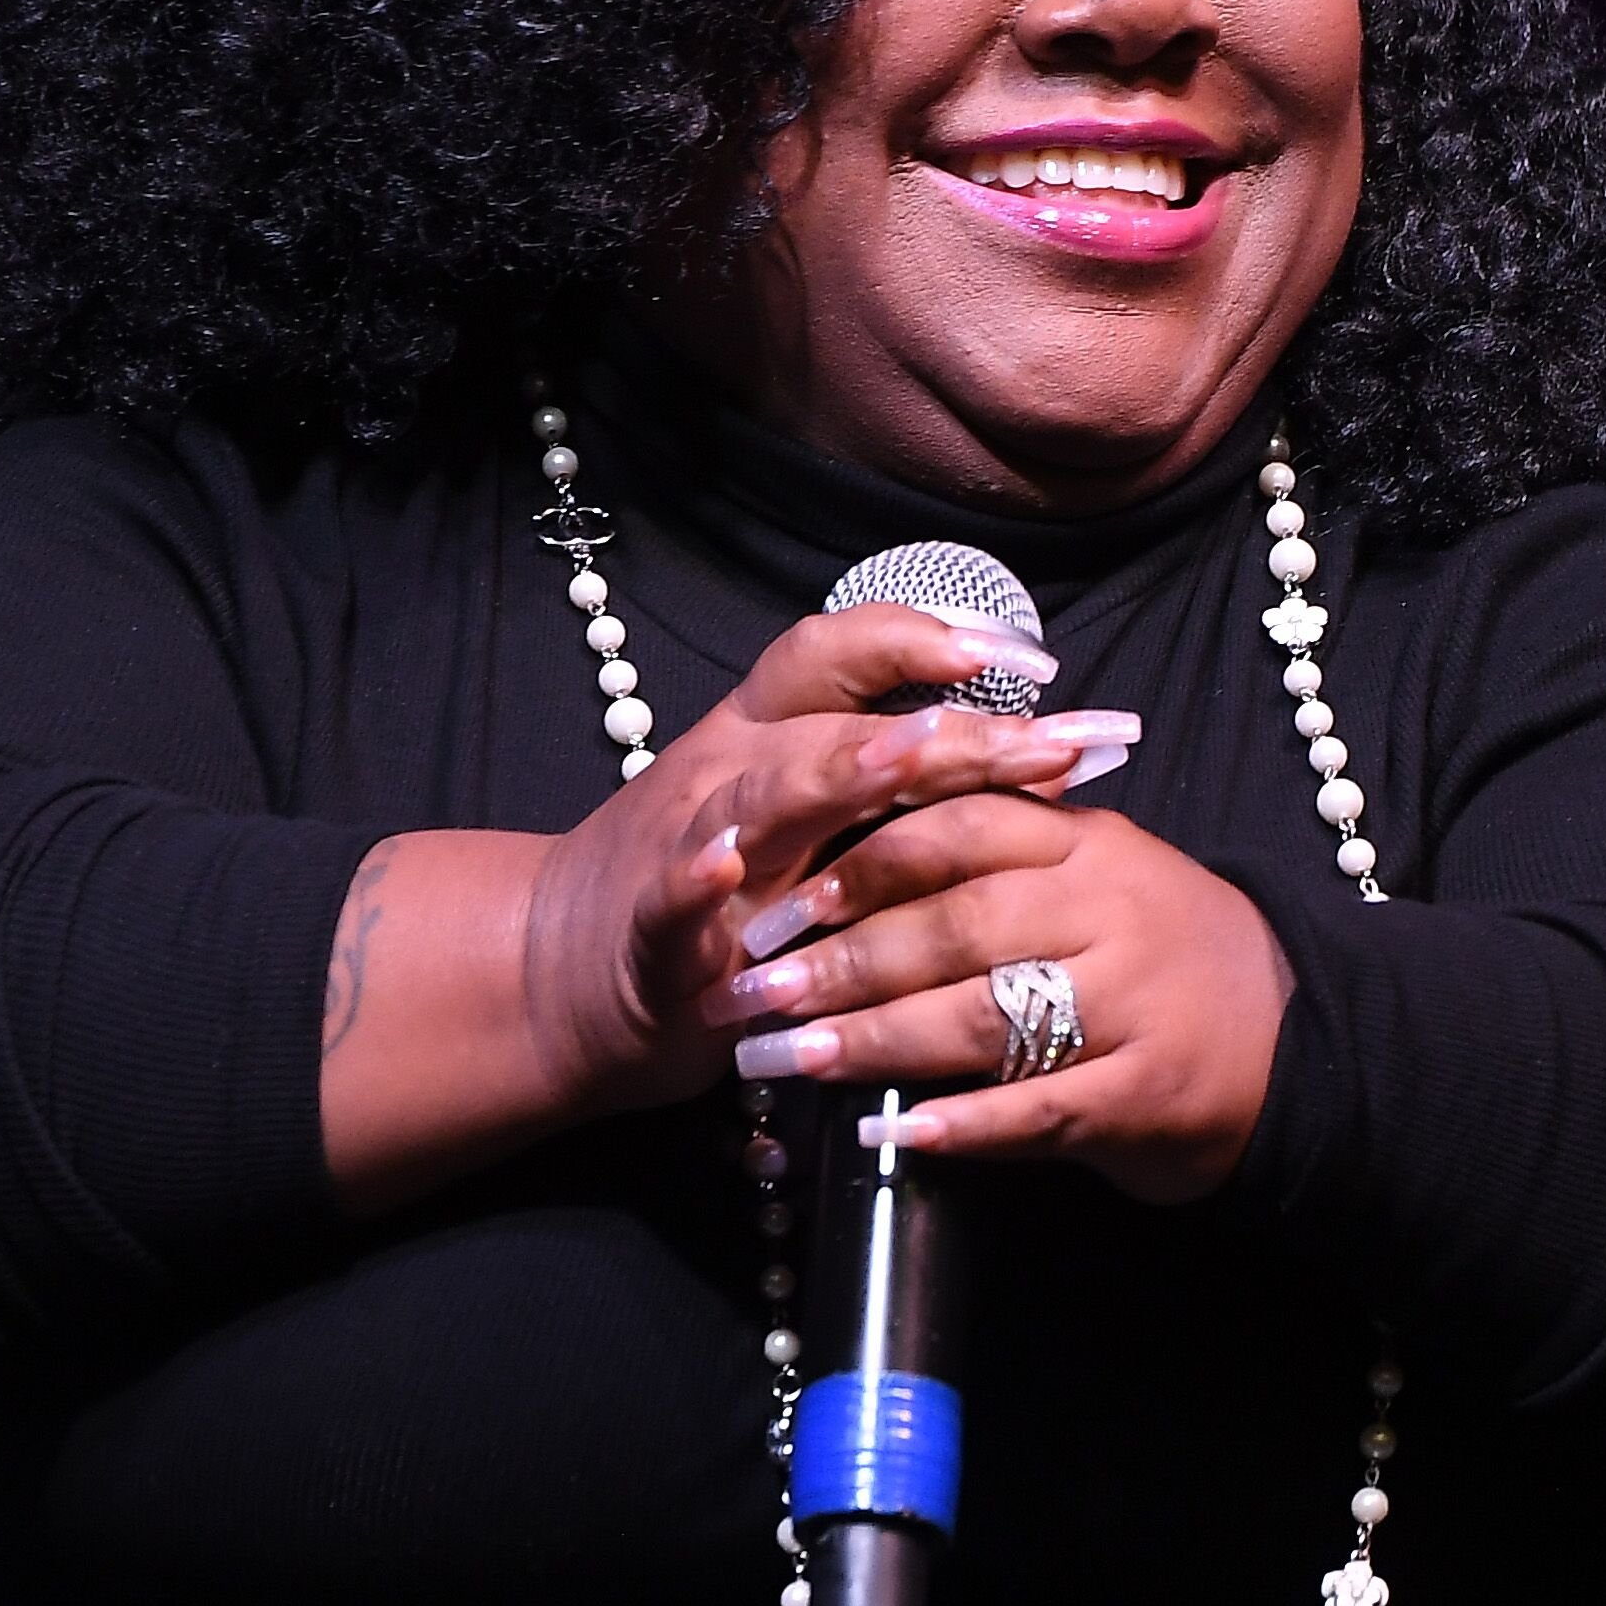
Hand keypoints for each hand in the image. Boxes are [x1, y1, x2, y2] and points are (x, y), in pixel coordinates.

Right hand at [317, 604, 1137, 1209]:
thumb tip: (1043, 751)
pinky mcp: (654, 929)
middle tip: (1051, 738)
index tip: (1032, 657)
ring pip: (766, 790)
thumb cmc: (707, 883)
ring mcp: (690, 844)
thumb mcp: (794, 813)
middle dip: (952, 730)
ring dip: (840, 770)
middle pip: (842, 724)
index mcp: (765, 732)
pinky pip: (670, 891)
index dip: (933, 638)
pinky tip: (725, 869)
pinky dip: (694, 878)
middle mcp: (732, 770)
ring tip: (916, 754)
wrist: (555, 967)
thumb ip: (894, 781)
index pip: (845, 651)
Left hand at [703, 797, 1295, 1202]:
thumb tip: (852, 842)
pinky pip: (1038, 1107)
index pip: (959, 830)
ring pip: (984, 1016)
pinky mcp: (1147, 1093)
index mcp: (1087, 843)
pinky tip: (890, 1135)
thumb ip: (1001, 849)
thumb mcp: (1098, 871)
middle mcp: (1111, 911)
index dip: (858, 863)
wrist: (1300, 1040)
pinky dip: (960, 1124)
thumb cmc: (1163, 951)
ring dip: (874, 1042)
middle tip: (751, 992)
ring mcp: (1134, 1003)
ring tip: (787, 1062)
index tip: (775, 899)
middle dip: (841, 961)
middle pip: (955, 925)